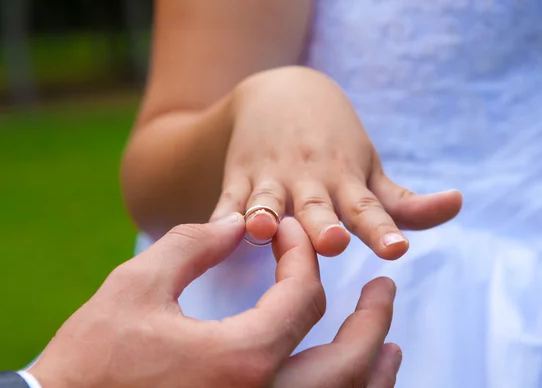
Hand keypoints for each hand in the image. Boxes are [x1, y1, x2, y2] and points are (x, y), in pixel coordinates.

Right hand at [29, 216, 400, 386]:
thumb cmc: (93, 358)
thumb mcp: (138, 285)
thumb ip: (194, 245)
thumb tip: (236, 226)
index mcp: (242, 358)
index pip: (302, 297)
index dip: (301, 255)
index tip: (291, 235)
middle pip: (350, 361)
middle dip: (373, 320)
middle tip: (385, 288)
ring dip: (375, 370)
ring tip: (391, 344)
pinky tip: (355, 384)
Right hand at [211, 66, 461, 258]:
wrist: (282, 94)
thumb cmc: (335, 144)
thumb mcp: (370, 169)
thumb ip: (405, 203)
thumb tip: (459, 203)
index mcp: (346, 181)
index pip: (368, 210)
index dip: (381, 230)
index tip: (395, 250)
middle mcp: (310, 180)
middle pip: (316, 208)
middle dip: (322, 225)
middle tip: (332, 240)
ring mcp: (271, 177)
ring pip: (266, 201)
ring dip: (265, 215)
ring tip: (261, 228)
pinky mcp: (238, 176)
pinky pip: (227, 199)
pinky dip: (220, 213)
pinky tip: (212, 227)